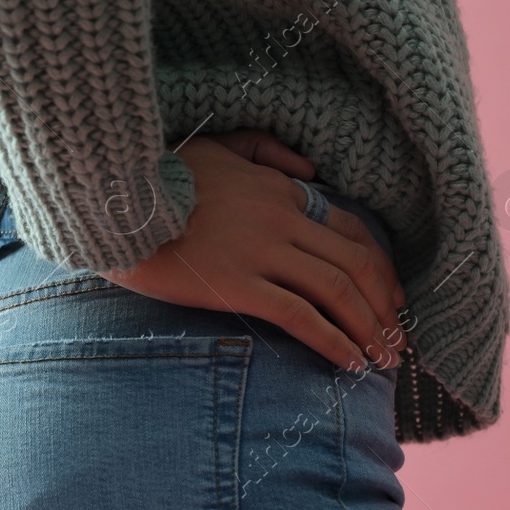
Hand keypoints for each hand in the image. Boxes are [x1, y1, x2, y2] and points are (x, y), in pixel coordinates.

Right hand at [99, 133, 408, 371]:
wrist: (112, 200)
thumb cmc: (155, 176)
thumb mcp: (215, 146)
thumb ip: (265, 150)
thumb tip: (312, 171)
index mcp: (279, 189)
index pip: (351, 230)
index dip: (380, 269)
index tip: (392, 299)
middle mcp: (281, 219)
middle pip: (355, 265)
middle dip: (385, 306)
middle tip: (397, 340)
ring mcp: (261, 253)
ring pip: (337, 292)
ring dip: (369, 329)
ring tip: (382, 360)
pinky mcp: (237, 284)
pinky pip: (300, 316)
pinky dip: (333, 341)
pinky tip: (349, 363)